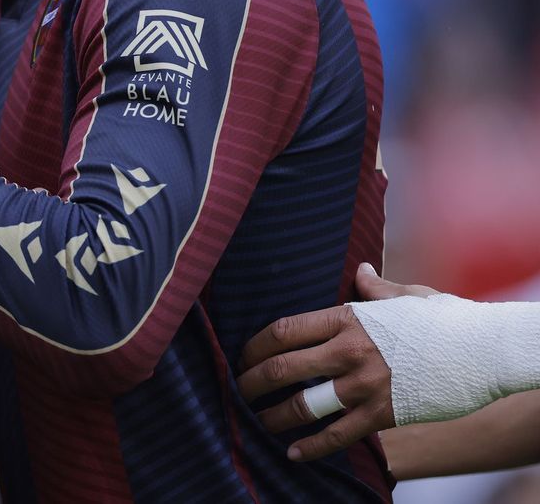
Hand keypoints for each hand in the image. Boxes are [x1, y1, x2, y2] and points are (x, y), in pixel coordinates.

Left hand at [236, 264, 437, 460]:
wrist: (486, 352)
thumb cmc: (446, 320)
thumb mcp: (406, 296)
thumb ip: (374, 288)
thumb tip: (359, 270)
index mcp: (347, 318)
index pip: (284, 330)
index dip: (254, 346)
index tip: (242, 355)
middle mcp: (349, 351)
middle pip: (283, 368)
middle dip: (252, 382)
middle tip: (237, 390)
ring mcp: (364, 385)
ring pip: (303, 405)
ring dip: (273, 416)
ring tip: (255, 421)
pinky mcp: (383, 414)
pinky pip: (337, 435)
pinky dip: (311, 447)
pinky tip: (292, 453)